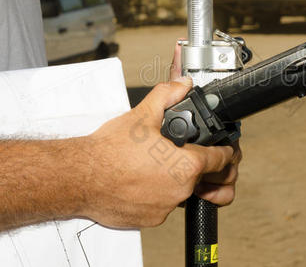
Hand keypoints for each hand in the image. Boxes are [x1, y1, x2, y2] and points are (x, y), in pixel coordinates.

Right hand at [80, 44, 241, 228]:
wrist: (79, 178)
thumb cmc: (108, 152)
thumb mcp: (142, 115)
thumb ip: (168, 95)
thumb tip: (183, 85)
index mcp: (186, 165)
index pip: (224, 159)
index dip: (226, 149)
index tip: (224, 146)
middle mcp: (180, 190)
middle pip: (208, 178)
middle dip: (206, 166)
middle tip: (194, 154)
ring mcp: (166, 207)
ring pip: (185, 192)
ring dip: (180, 179)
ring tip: (162, 163)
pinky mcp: (151, 219)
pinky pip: (164, 205)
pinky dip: (160, 193)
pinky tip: (146, 178)